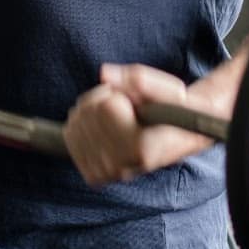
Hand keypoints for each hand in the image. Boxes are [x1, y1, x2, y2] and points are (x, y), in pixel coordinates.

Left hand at [63, 64, 218, 186]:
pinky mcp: (94, 175)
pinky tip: (102, 129)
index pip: (107, 106)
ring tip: (116, 117)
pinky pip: (70, 139)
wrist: (179, 138)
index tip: (133, 100)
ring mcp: (106, 173)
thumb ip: (138, 79)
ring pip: (75, 123)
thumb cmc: (174, 110)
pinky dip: (80, 127)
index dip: (117, 93)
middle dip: (101, 99)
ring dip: (90, 112)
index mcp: (143, 148)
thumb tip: (104, 73)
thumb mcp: (167, 88)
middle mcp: (123, 166)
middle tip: (125, 107)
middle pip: (87, 113)